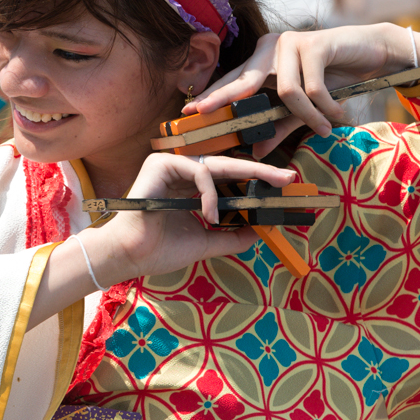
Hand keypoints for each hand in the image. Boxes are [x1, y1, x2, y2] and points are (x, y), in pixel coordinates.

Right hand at [82, 152, 295, 285]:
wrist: (131, 256)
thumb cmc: (160, 249)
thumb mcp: (207, 241)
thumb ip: (233, 235)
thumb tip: (263, 230)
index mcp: (189, 186)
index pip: (228, 178)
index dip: (255, 181)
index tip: (284, 187)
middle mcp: (181, 171)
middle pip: (228, 166)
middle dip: (261, 171)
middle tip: (289, 177)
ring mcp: (170, 164)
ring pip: (217, 164)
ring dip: (245, 179)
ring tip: (263, 196)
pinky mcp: (161, 163)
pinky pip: (199, 171)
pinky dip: (210, 193)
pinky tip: (210, 215)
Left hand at [183, 24, 419, 155]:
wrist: (373, 53)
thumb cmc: (336, 77)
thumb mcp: (304, 107)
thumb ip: (279, 126)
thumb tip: (255, 152)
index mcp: (264, 58)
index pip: (233, 79)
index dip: (212, 95)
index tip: (189, 110)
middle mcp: (272, 46)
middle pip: (245, 81)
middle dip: (226, 101)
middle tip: (208, 117)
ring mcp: (292, 42)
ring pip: (286, 92)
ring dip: (308, 116)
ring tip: (324, 128)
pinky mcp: (315, 44)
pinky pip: (312, 88)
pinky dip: (326, 108)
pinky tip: (338, 113)